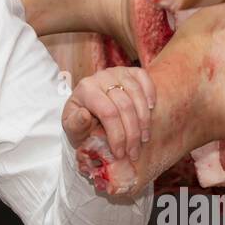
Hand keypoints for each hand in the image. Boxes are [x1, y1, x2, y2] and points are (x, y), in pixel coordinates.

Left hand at [62, 66, 155, 195]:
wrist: (90, 110)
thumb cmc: (82, 122)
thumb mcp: (73, 129)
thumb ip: (75, 125)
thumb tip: (84, 115)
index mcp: (85, 89)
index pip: (108, 113)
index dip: (117, 135)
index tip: (120, 153)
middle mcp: (101, 76)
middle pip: (125, 106)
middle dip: (132, 133)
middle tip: (134, 152)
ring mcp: (117, 72)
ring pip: (137, 94)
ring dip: (144, 120)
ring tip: (143, 139)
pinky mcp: (130, 71)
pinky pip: (145, 79)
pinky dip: (150, 94)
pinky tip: (151, 110)